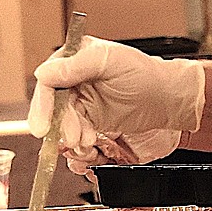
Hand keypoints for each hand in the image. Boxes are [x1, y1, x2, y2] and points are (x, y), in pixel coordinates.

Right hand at [27, 37, 205, 164]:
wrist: (168, 101)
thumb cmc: (145, 74)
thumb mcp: (111, 61)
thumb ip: (77, 66)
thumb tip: (44, 73)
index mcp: (73, 61)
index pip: (48, 84)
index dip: (43, 106)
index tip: (43, 126)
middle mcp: (73, 84)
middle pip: (52, 111)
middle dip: (60, 128)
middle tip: (72, 140)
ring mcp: (81, 107)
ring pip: (62, 129)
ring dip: (72, 141)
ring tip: (89, 144)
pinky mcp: (91, 126)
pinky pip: (77, 141)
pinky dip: (81, 149)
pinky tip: (91, 149)